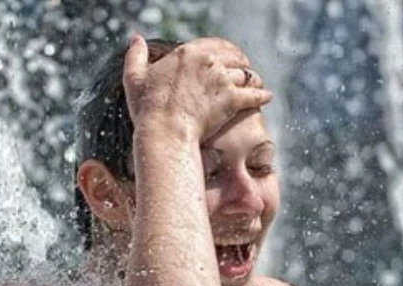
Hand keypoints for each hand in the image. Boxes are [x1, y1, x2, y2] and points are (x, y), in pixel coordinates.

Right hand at [123, 35, 272, 144]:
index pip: (216, 45)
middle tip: (245, 69)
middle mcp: (209, 62)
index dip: (226, 50)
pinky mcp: (232, 100)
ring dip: (253, 79)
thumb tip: (136, 38)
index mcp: (189, 53)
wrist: (164, 130)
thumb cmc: (148, 108)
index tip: (230, 56)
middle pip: (235, 58)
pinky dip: (262, 96)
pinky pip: (254, 95)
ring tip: (257, 84)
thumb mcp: (135, 78)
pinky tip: (267, 97)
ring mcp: (222, 80)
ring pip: (246, 75)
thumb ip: (135, 56)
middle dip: (242, 63)